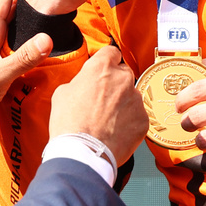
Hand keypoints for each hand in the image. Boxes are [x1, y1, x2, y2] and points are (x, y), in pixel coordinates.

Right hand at [49, 45, 146, 163]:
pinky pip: (137, 116)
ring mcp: (136, 100)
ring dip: (122, 104)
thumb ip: (80, 81)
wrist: (83, 153)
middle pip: (123, 73)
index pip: (112, 52)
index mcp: (102, 68)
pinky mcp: (143, 120)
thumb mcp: (63, 93)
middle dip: (115, 83)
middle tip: (102, 100)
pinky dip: (129, 122)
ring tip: (107, 121)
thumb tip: (85, 83)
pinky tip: (115, 131)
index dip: (107, 60)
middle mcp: (123, 79)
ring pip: (131, 96)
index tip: (105, 68)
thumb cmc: (69, 123)